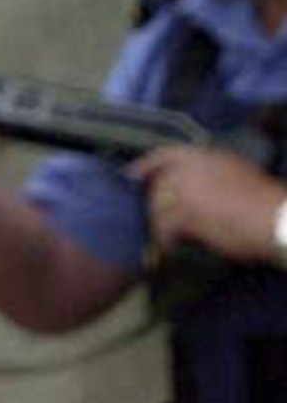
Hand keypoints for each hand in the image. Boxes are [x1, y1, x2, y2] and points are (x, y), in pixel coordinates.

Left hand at [131, 146, 284, 260]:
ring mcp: (187, 189)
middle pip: (158, 187)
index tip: (131, 175)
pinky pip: (165, 228)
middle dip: (156, 206)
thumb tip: (195, 187)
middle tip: (160, 221)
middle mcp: (192, 169)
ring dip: (160, 226)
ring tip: (168, 238)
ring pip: (158, 209)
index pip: (165, 155)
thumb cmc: (262, 200)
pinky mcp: (186, 213)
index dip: (145, 165)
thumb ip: (210, 173)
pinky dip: (165, 240)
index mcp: (205, 155)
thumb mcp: (236, 172)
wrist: (271, 218)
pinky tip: (171, 247)